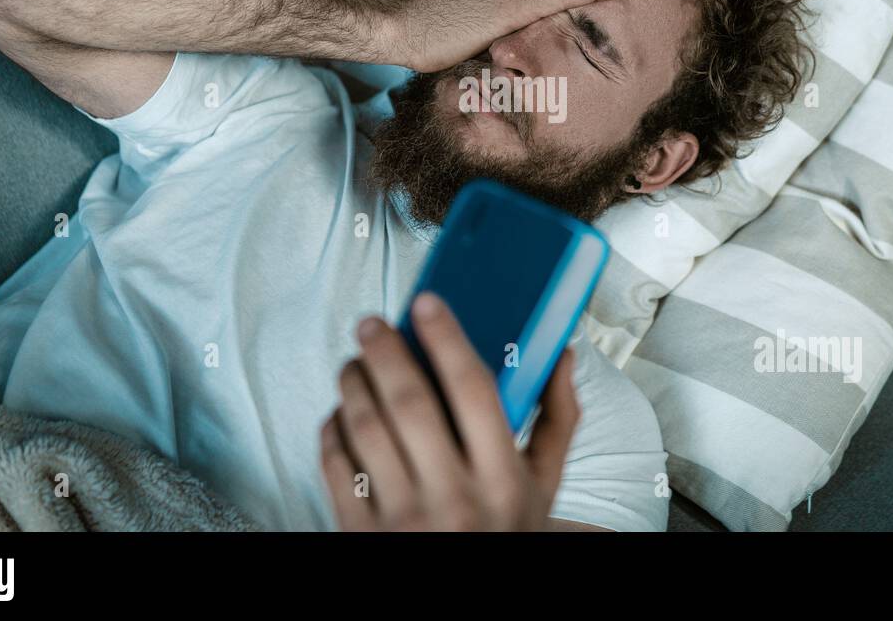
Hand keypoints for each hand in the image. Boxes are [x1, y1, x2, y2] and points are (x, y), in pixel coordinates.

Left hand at [319, 292, 580, 530]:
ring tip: (355, 363)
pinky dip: (333, 428)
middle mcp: (454, 499)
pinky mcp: (360, 534)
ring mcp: (402, 520)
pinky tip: (342, 412)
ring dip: (353, 382)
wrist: (468, 602)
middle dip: (384, 350)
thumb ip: (556, 416)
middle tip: (371, 323)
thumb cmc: (505, 531)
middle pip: (409, 402)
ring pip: (365, 427)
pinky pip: (336, 464)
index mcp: (504, 479)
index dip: (446, 337)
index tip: (426, 302)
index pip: (472, 389)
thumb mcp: (543, 483)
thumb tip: (559, 350)